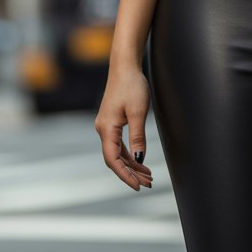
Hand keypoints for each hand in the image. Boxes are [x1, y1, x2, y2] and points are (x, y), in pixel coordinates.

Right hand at [95, 63, 153, 191]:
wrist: (125, 66)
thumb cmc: (132, 85)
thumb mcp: (138, 112)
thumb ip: (137, 137)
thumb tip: (138, 160)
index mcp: (106, 129)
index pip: (113, 160)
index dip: (125, 175)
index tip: (138, 186)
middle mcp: (103, 129)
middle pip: (115, 159)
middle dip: (131, 173)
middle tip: (149, 183)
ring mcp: (106, 126)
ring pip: (117, 152)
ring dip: (131, 164)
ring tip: (148, 175)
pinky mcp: (112, 121)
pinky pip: (119, 144)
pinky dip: (129, 154)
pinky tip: (139, 160)